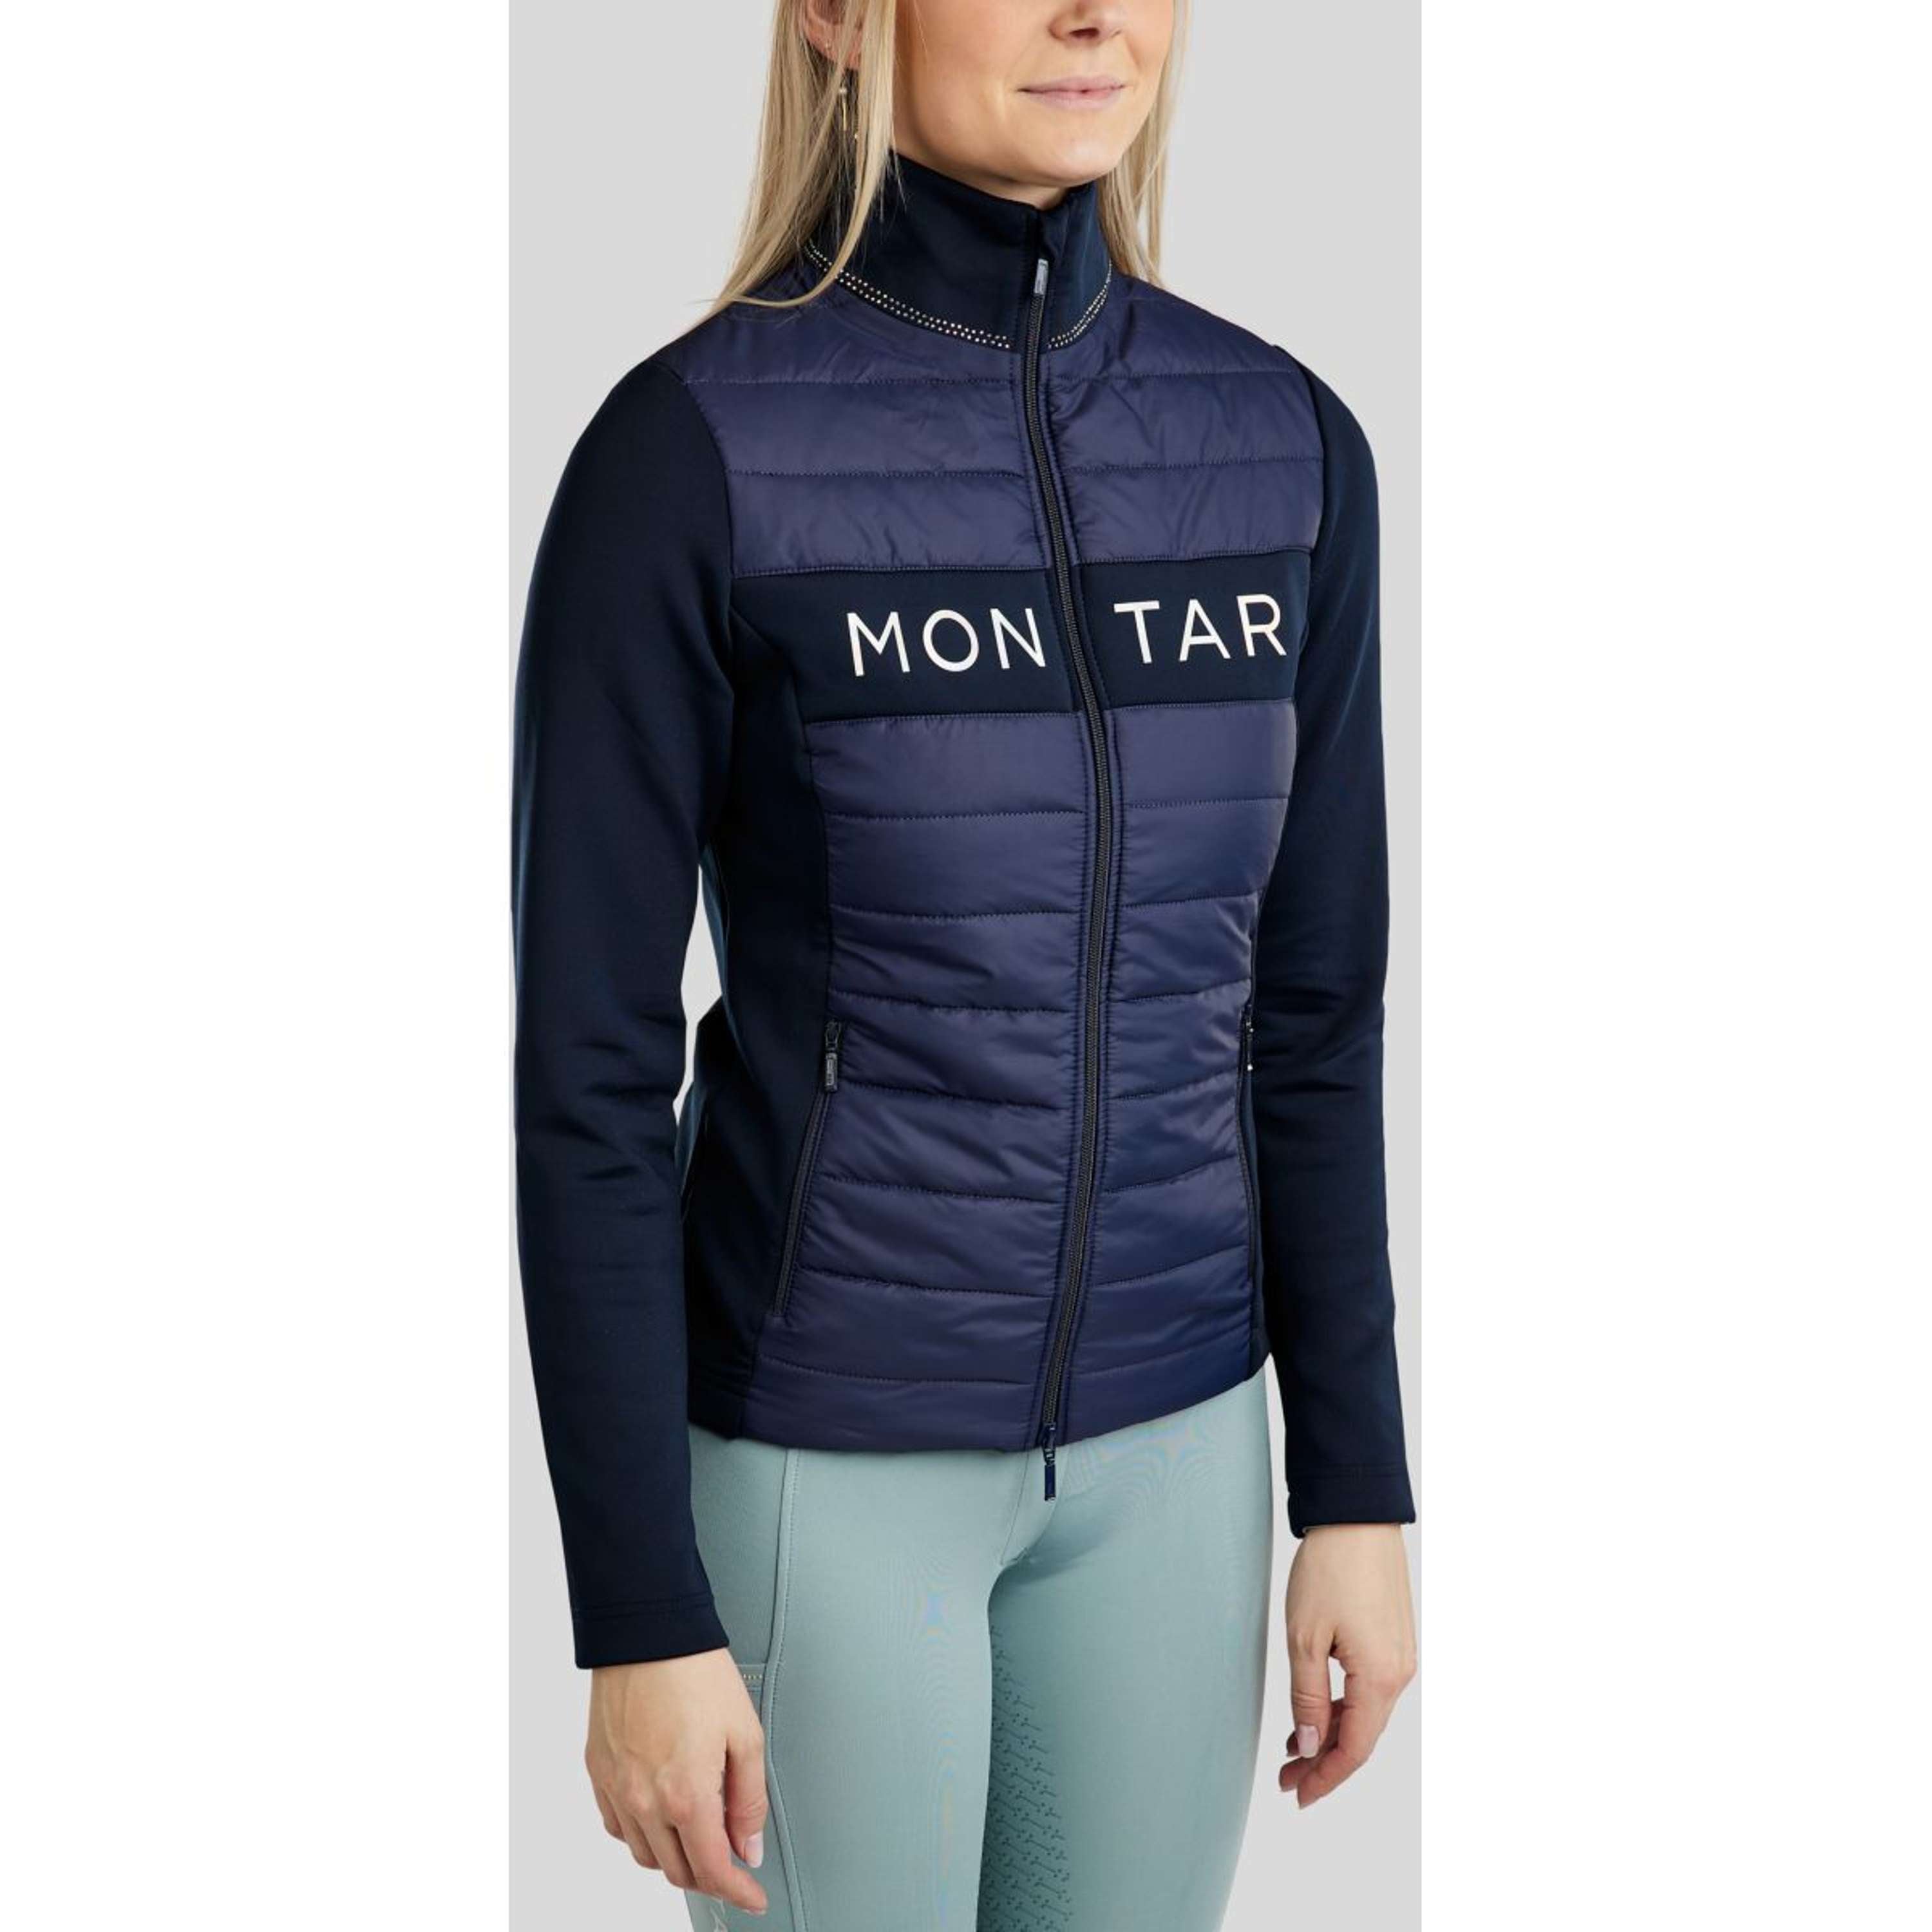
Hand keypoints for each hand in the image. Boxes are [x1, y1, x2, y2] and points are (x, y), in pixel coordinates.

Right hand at [586, 1648, 768, 1913]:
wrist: (647, 1632)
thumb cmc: (697, 1672)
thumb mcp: (745, 1733)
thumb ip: (750, 1799)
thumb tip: (749, 1846)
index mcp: (686, 1794)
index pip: (713, 1869)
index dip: (737, 1891)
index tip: (752, 1896)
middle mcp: (645, 1801)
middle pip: (679, 1870)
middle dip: (710, 1874)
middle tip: (733, 1859)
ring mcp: (617, 1789)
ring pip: (646, 1856)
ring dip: (675, 1858)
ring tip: (700, 1834)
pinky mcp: (598, 1772)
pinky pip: (618, 1827)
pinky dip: (642, 1834)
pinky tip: (661, 1815)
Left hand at [1279, 1523, 1415, 1807]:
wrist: (1358, 1516)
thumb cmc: (1330, 1569)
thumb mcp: (1304, 1637)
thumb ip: (1307, 1697)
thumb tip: (1310, 1745)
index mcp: (1379, 1678)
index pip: (1354, 1749)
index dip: (1326, 1777)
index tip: (1298, 1795)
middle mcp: (1398, 1672)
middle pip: (1363, 1736)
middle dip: (1324, 1761)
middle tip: (1287, 1777)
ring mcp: (1400, 1655)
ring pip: (1366, 1713)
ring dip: (1332, 1734)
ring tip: (1294, 1748)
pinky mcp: (1393, 1638)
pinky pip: (1370, 1689)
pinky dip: (1343, 1707)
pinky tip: (1317, 1710)